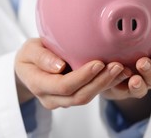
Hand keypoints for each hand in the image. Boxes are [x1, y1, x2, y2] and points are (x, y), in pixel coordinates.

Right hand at [14, 38, 129, 108]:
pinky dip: (106, 84)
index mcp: (39, 85)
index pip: (64, 85)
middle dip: (101, 82)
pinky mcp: (74, 96)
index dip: (83, 76)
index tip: (98, 63)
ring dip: (107, 84)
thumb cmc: (30, 56)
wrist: (28, 68)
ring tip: (123, 69)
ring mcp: (63, 100)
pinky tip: (119, 74)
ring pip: (88, 97)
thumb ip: (41, 57)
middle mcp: (52, 98)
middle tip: (117, 66)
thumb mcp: (29, 50)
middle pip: (80, 96)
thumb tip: (59, 66)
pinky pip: (91, 93)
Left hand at [100, 18, 150, 122]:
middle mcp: (150, 75)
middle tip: (142, 63)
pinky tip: (117, 81)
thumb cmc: (134, 48)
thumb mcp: (145, 38)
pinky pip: (124, 93)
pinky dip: (122, 87)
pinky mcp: (123, 92)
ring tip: (133, 79)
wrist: (113, 65)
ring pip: (144, 89)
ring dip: (139, 84)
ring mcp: (138, 85)